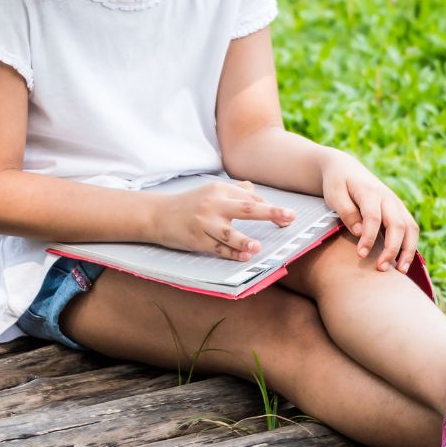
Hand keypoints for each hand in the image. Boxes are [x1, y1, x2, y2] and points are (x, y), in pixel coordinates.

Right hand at [150, 180, 295, 261]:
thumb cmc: (187, 204)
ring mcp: (204, 223)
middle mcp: (212, 204)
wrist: (157, 214)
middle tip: (289, 217)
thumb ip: (233, 190)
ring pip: (228, 233)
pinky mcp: (196, 239)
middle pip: (245, 208)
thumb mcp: (208, 191)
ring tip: (257, 247)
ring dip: (244, 240)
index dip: (270, 207)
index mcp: (218, 190)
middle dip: (270, 212)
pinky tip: (243, 257)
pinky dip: (231, 253)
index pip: (249, 197)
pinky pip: (217, 248)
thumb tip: (253, 190)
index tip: (287, 216)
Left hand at [320, 153, 419, 273]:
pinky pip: (411, 229)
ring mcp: (396, 204)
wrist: (346, 168)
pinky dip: (411, 246)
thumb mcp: (334, 194)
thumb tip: (359, 232)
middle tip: (381, 269)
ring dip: (407, 250)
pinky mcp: (400, 210)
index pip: (373, 217)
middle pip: (397, 225)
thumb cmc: (337, 183)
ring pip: (410, 228)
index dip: (369, 238)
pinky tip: (404, 263)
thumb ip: (346, 211)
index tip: (361, 255)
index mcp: (370, 191)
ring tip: (400, 271)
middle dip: (391, 249)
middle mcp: (388, 198)